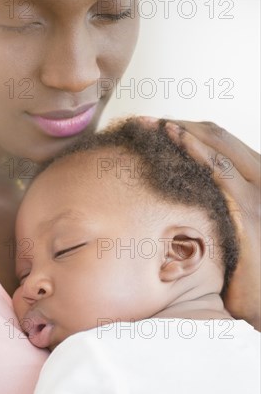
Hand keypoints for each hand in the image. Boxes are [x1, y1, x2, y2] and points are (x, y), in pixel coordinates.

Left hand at [139, 117, 260, 329]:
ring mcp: (258, 196)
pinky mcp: (249, 214)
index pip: (221, 143)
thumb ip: (214, 209)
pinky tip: (177, 140)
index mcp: (255, 182)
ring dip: (182, 132)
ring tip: (152, 125)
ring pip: (220, 149)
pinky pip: (222, 174)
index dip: (187, 130)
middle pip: (218, 137)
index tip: (154, 127)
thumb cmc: (243, 271)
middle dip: (178, 124)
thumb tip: (181, 199)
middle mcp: (260, 182)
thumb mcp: (229, 231)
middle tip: (144, 122)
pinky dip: (198, 153)